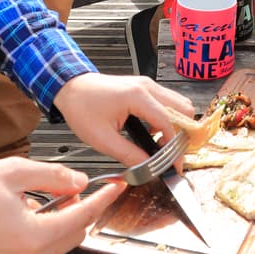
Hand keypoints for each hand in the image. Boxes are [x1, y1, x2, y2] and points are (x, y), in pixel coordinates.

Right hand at [0, 157, 122, 253]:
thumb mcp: (11, 172)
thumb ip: (51, 177)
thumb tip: (79, 181)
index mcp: (30, 237)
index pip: (81, 218)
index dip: (101, 200)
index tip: (114, 187)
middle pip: (71, 239)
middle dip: (81, 213)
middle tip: (79, 190)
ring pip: (52, 249)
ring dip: (60, 226)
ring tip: (52, 200)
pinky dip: (40, 237)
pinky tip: (28, 215)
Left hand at [53, 72, 195, 168]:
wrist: (71, 88)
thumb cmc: (82, 108)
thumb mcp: (102, 139)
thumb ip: (128, 155)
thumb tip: (148, 168)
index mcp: (137, 97)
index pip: (169, 123)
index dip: (175, 149)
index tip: (175, 166)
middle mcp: (148, 87)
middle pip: (184, 109)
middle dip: (182, 134)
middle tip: (171, 154)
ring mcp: (148, 85)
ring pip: (179, 104)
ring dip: (177, 126)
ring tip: (162, 145)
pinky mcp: (145, 87)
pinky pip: (168, 102)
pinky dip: (168, 119)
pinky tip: (153, 134)